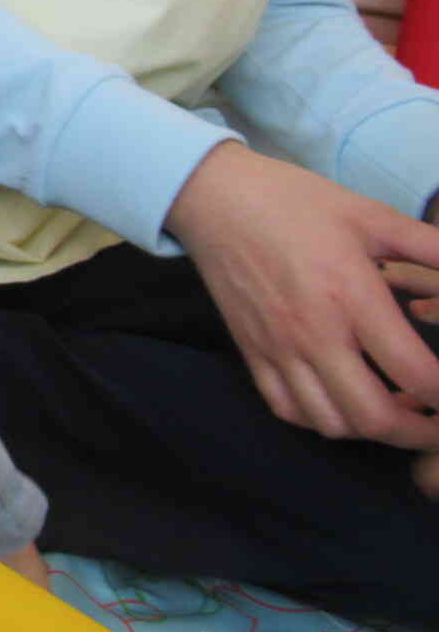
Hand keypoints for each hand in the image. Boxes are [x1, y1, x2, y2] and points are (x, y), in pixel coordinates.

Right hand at [166, 143, 438, 447]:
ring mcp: (278, 348)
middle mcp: (314, 333)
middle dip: (418, 433)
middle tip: (437, 422)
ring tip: (393, 410)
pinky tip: (341, 401)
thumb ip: (429, 246)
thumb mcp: (370, 214)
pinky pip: (287, 409)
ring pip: (330, 423)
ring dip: (370, 429)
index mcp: (351, 296)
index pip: (415, 373)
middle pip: (373, 416)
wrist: (216, 198)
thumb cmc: (295, 202)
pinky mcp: (252, 352)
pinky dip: (322, 420)